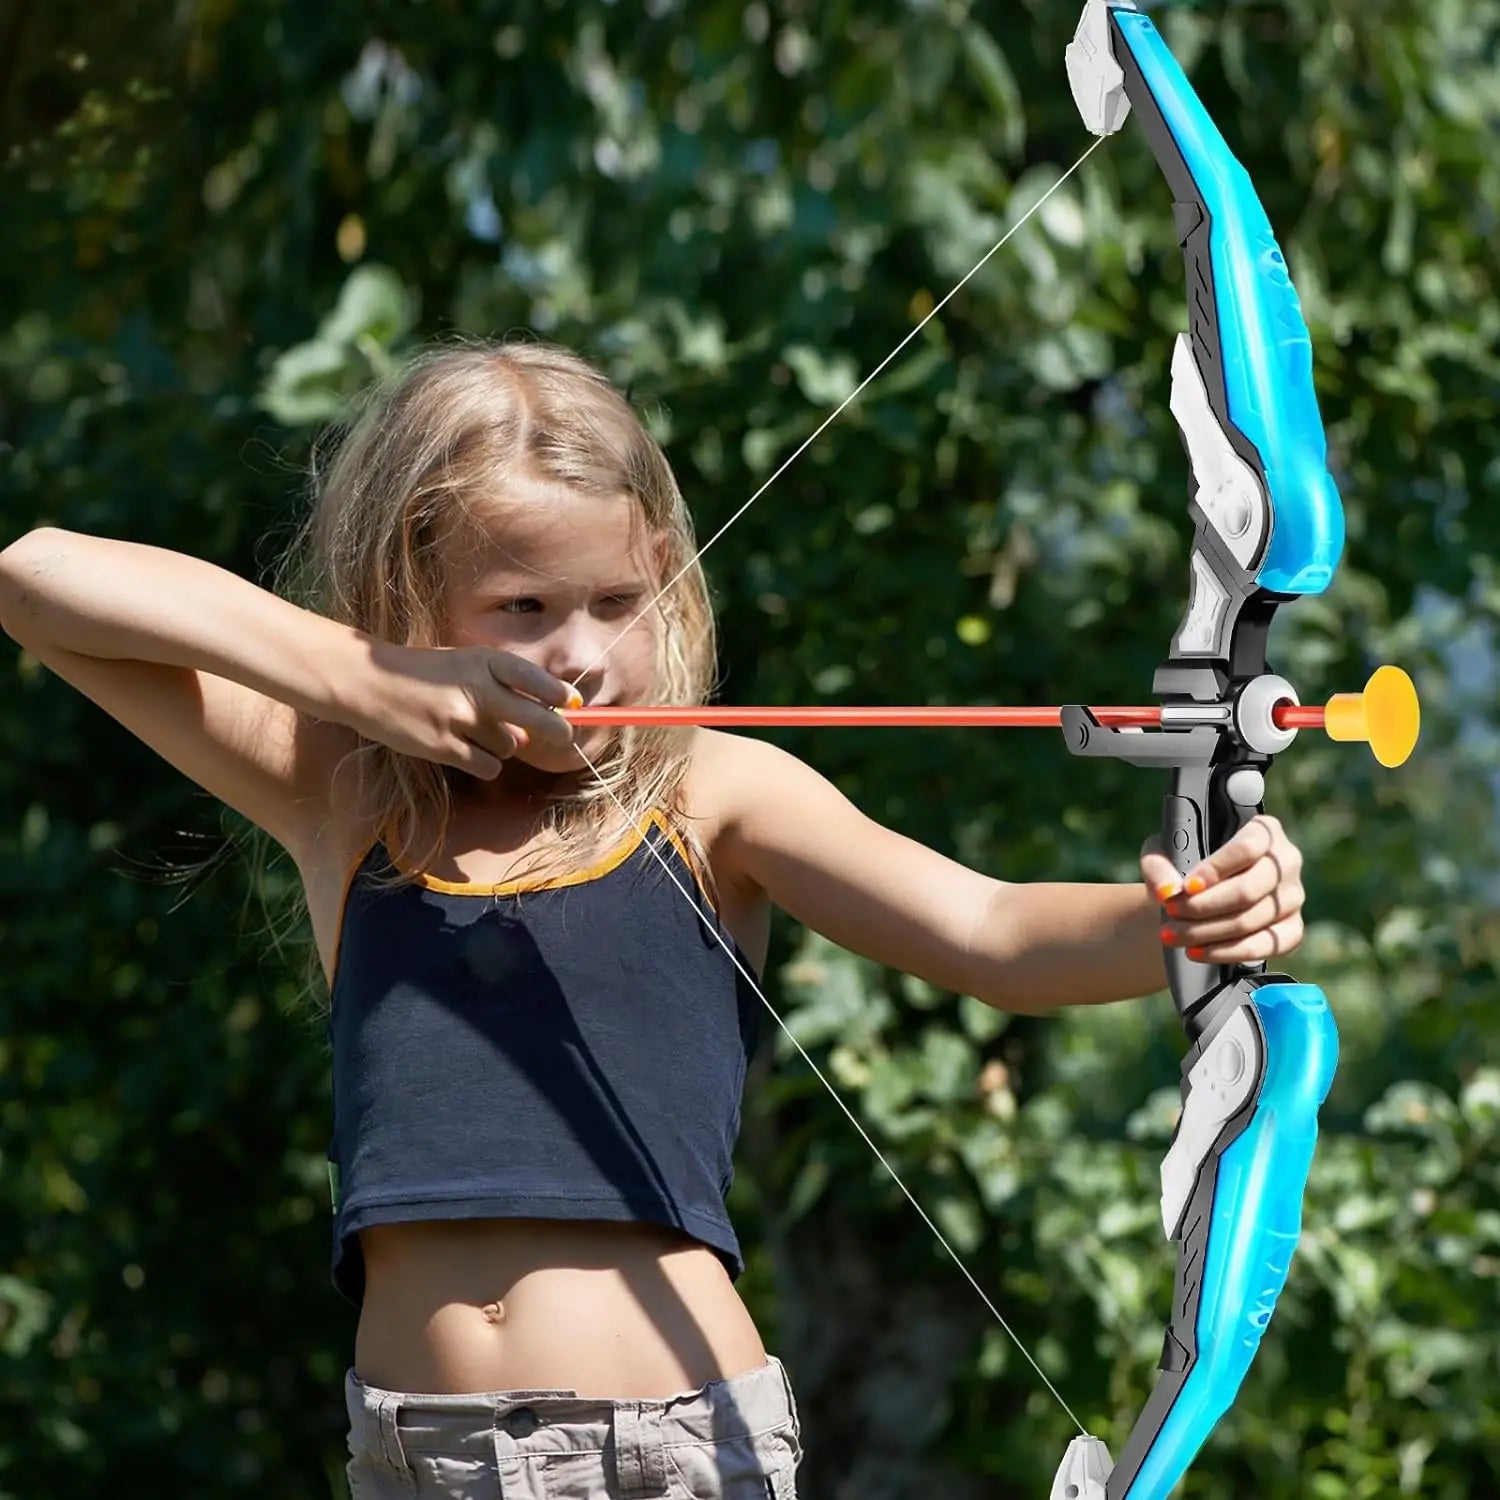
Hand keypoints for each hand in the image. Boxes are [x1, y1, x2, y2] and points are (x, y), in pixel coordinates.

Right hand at [355, 640, 578, 779]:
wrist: (366, 682)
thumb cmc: (422, 673)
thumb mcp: (462, 663)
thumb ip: (499, 682)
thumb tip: (544, 711)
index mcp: (481, 660)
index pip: (532, 678)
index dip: (557, 693)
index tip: (573, 703)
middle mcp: (475, 688)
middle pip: (536, 717)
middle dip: (556, 730)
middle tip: (565, 736)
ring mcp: (460, 720)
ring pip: (509, 745)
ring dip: (502, 744)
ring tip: (472, 730)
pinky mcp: (444, 747)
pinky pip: (487, 766)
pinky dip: (483, 763)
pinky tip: (464, 750)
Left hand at [1142, 814, 1305, 966]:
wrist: (1202, 894)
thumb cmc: (1187, 864)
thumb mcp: (1165, 853)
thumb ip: (1159, 866)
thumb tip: (1166, 892)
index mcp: (1263, 830)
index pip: (1247, 848)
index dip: (1217, 869)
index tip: (1188, 886)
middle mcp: (1286, 861)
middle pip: (1248, 889)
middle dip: (1203, 906)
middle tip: (1171, 912)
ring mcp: (1293, 897)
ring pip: (1250, 921)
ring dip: (1205, 932)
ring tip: (1172, 934)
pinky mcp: (1293, 929)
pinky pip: (1264, 946)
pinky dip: (1226, 952)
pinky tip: (1197, 951)